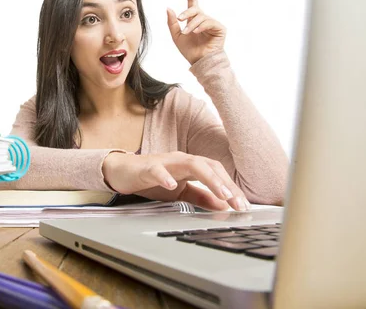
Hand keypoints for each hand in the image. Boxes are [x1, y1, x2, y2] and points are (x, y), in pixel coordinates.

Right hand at [102, 151, 250, 210]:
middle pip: (209, 166)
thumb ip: (201, 197)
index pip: (217, 173)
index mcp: (190, 166)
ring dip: (209, 179)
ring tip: (221, 194)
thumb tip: (224, 206)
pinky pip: (157, 170)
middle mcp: (180, 160)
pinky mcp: (147, 167)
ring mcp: (165, 162)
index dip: (232, 188)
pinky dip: (165, 177)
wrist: (121, 172)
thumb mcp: (180, 192)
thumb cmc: (150, 180)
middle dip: (226, 185)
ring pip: (191, 164)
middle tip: (238, 203)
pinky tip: (172, 185)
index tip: (244, 206)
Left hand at [166, 0, 225, 64]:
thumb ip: (172, 23)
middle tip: (180, 19)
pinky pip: (209, 22)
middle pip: (194, 8)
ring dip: (191, 24)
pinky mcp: (220, 28)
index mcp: (193, 19)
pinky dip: (200, 26)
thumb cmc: (189, 50)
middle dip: (186, 13)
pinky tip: (197, 32)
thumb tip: (169, 8)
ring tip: (186, 32)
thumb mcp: (176, 36)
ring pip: (200, 16)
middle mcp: (203, 19)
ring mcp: (212, 23)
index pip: (192, 1)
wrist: (199, 62)